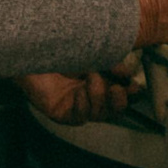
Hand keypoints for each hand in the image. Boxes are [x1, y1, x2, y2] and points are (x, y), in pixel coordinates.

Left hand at [18, 62, 145, 125]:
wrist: (33, 52)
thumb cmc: (62, 50)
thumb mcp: (92, 55)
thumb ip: (110, 64)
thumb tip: (127, 75)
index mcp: (101, 83)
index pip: (123, 95)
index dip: (132, 94)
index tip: (134, 85)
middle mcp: (90, 98)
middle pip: (115, 111)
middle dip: (119, 102)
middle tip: (116, 88)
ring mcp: (77, 107)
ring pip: (99, 114)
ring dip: (98, 95)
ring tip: (90, 77)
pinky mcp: (62, 114)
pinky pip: (80, 117)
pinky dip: (83, 105)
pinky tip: (78, 92)